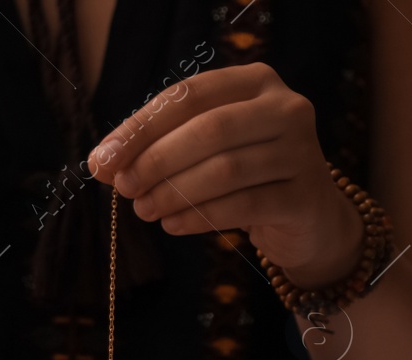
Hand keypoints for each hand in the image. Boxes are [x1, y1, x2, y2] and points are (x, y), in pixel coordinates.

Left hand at [85, 62, 363, 289]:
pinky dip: (200, 216)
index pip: (191, 95)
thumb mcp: (206, 151)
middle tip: (124, 187)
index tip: (104, 158)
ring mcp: (302, 151)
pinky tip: (172, 224)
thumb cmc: (249, 177)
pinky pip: (243, 205)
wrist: (309, 219)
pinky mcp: (304, 196)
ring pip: (226, 169)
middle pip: (210, 129)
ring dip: (175, 191)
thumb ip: (160, 148)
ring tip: (144, 210)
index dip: (143, 126)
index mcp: (256, 82)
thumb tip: (102, 163)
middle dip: (157, 159)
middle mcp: (285, 108)